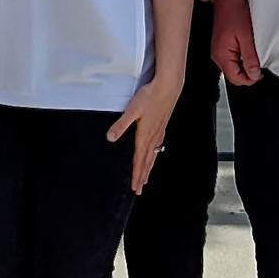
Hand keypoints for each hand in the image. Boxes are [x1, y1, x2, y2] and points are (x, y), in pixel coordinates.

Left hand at [107, 73, 183, 193]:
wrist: (168, 87)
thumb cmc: (150, 97)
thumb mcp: (131, 110)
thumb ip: (121, 125)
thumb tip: (110, 138)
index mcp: (144, 136)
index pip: (139, 161)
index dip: (136, 176)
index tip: (135, 188)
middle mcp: (153, 137)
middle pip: (147, 162)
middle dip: (142, 177)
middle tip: (139, 190)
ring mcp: (159, 132)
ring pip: (153, 156)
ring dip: (148, 168)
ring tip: (146, 179)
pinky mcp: (162, 126)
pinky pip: (157, 147)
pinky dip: (154, 156)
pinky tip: (155, 155)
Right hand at [210, 0, 261, 85]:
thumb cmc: (235, 13)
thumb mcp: (247, 38)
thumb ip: (250, 59)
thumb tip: (254, 75)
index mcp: (222, 55)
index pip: (235, 78)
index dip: (250, 79)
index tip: (260, 73)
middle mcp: (217, 55)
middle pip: (233, 75)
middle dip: (247, 73)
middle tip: (259, 63)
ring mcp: (218, 51)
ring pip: (233, 67)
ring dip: (245, 65)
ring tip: (253, 52)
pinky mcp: (222, 46)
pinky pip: (232, 59)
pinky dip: (241, 58)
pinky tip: (247, 49)